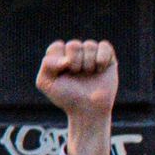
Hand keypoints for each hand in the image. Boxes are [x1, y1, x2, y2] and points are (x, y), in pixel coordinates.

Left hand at [38, 38, 118, 154]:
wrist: (88, 109)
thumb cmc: (66, 96)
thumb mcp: (46, 82)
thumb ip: (47, 65)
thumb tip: (66, 59)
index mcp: (59, 57)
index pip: (57, 46)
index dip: (59, 60)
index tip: (62, 72)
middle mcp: (75, 54)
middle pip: (73, 45)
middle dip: (74, 62)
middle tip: (76, 74)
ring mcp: (92, 55)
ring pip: (89, 45)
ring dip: (88, 63)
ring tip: (88, 74)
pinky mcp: (108, 58)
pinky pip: (105, 46)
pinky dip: (102, 57)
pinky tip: (100, 69)